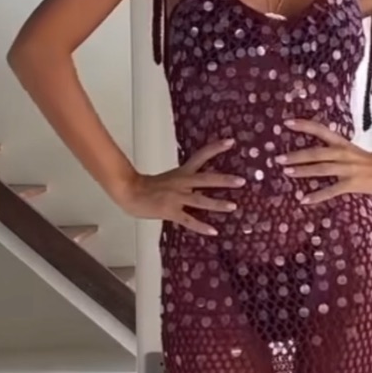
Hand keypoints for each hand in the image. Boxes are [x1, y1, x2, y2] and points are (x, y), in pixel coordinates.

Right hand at [110, 138, 244, 235]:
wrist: (129, 192)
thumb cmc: (147, 187)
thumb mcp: (170, 180)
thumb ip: (186, 184)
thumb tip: (202, 190)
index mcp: (182, 173)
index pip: (201, 156)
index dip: (216, 148)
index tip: (231, 141)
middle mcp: (182, 183)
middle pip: (206, 179)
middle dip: (224, 180)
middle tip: (242, 181)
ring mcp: (176, 197)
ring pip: (200, 200)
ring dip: (217, 204)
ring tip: (233, 206)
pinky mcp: (170, 211)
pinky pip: (189, 220)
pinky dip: (202, 226)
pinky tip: (214, 231)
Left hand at [278, 119, 371, 205]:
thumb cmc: (367, 161)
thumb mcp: (349, 150)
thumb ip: (332, 151)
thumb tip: (311, 153)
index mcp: (341, 143)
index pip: (321, 131)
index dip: (304, 125)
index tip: (286, 123)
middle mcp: (342, 154)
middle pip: (316, 153)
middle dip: (297, 155)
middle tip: (278, 158)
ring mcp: (347, 169)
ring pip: (322, 169)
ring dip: (303, 171)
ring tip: (287, 173)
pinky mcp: (351, 183)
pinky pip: (331, 190)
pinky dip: (317, 196)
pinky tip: (304, 200)